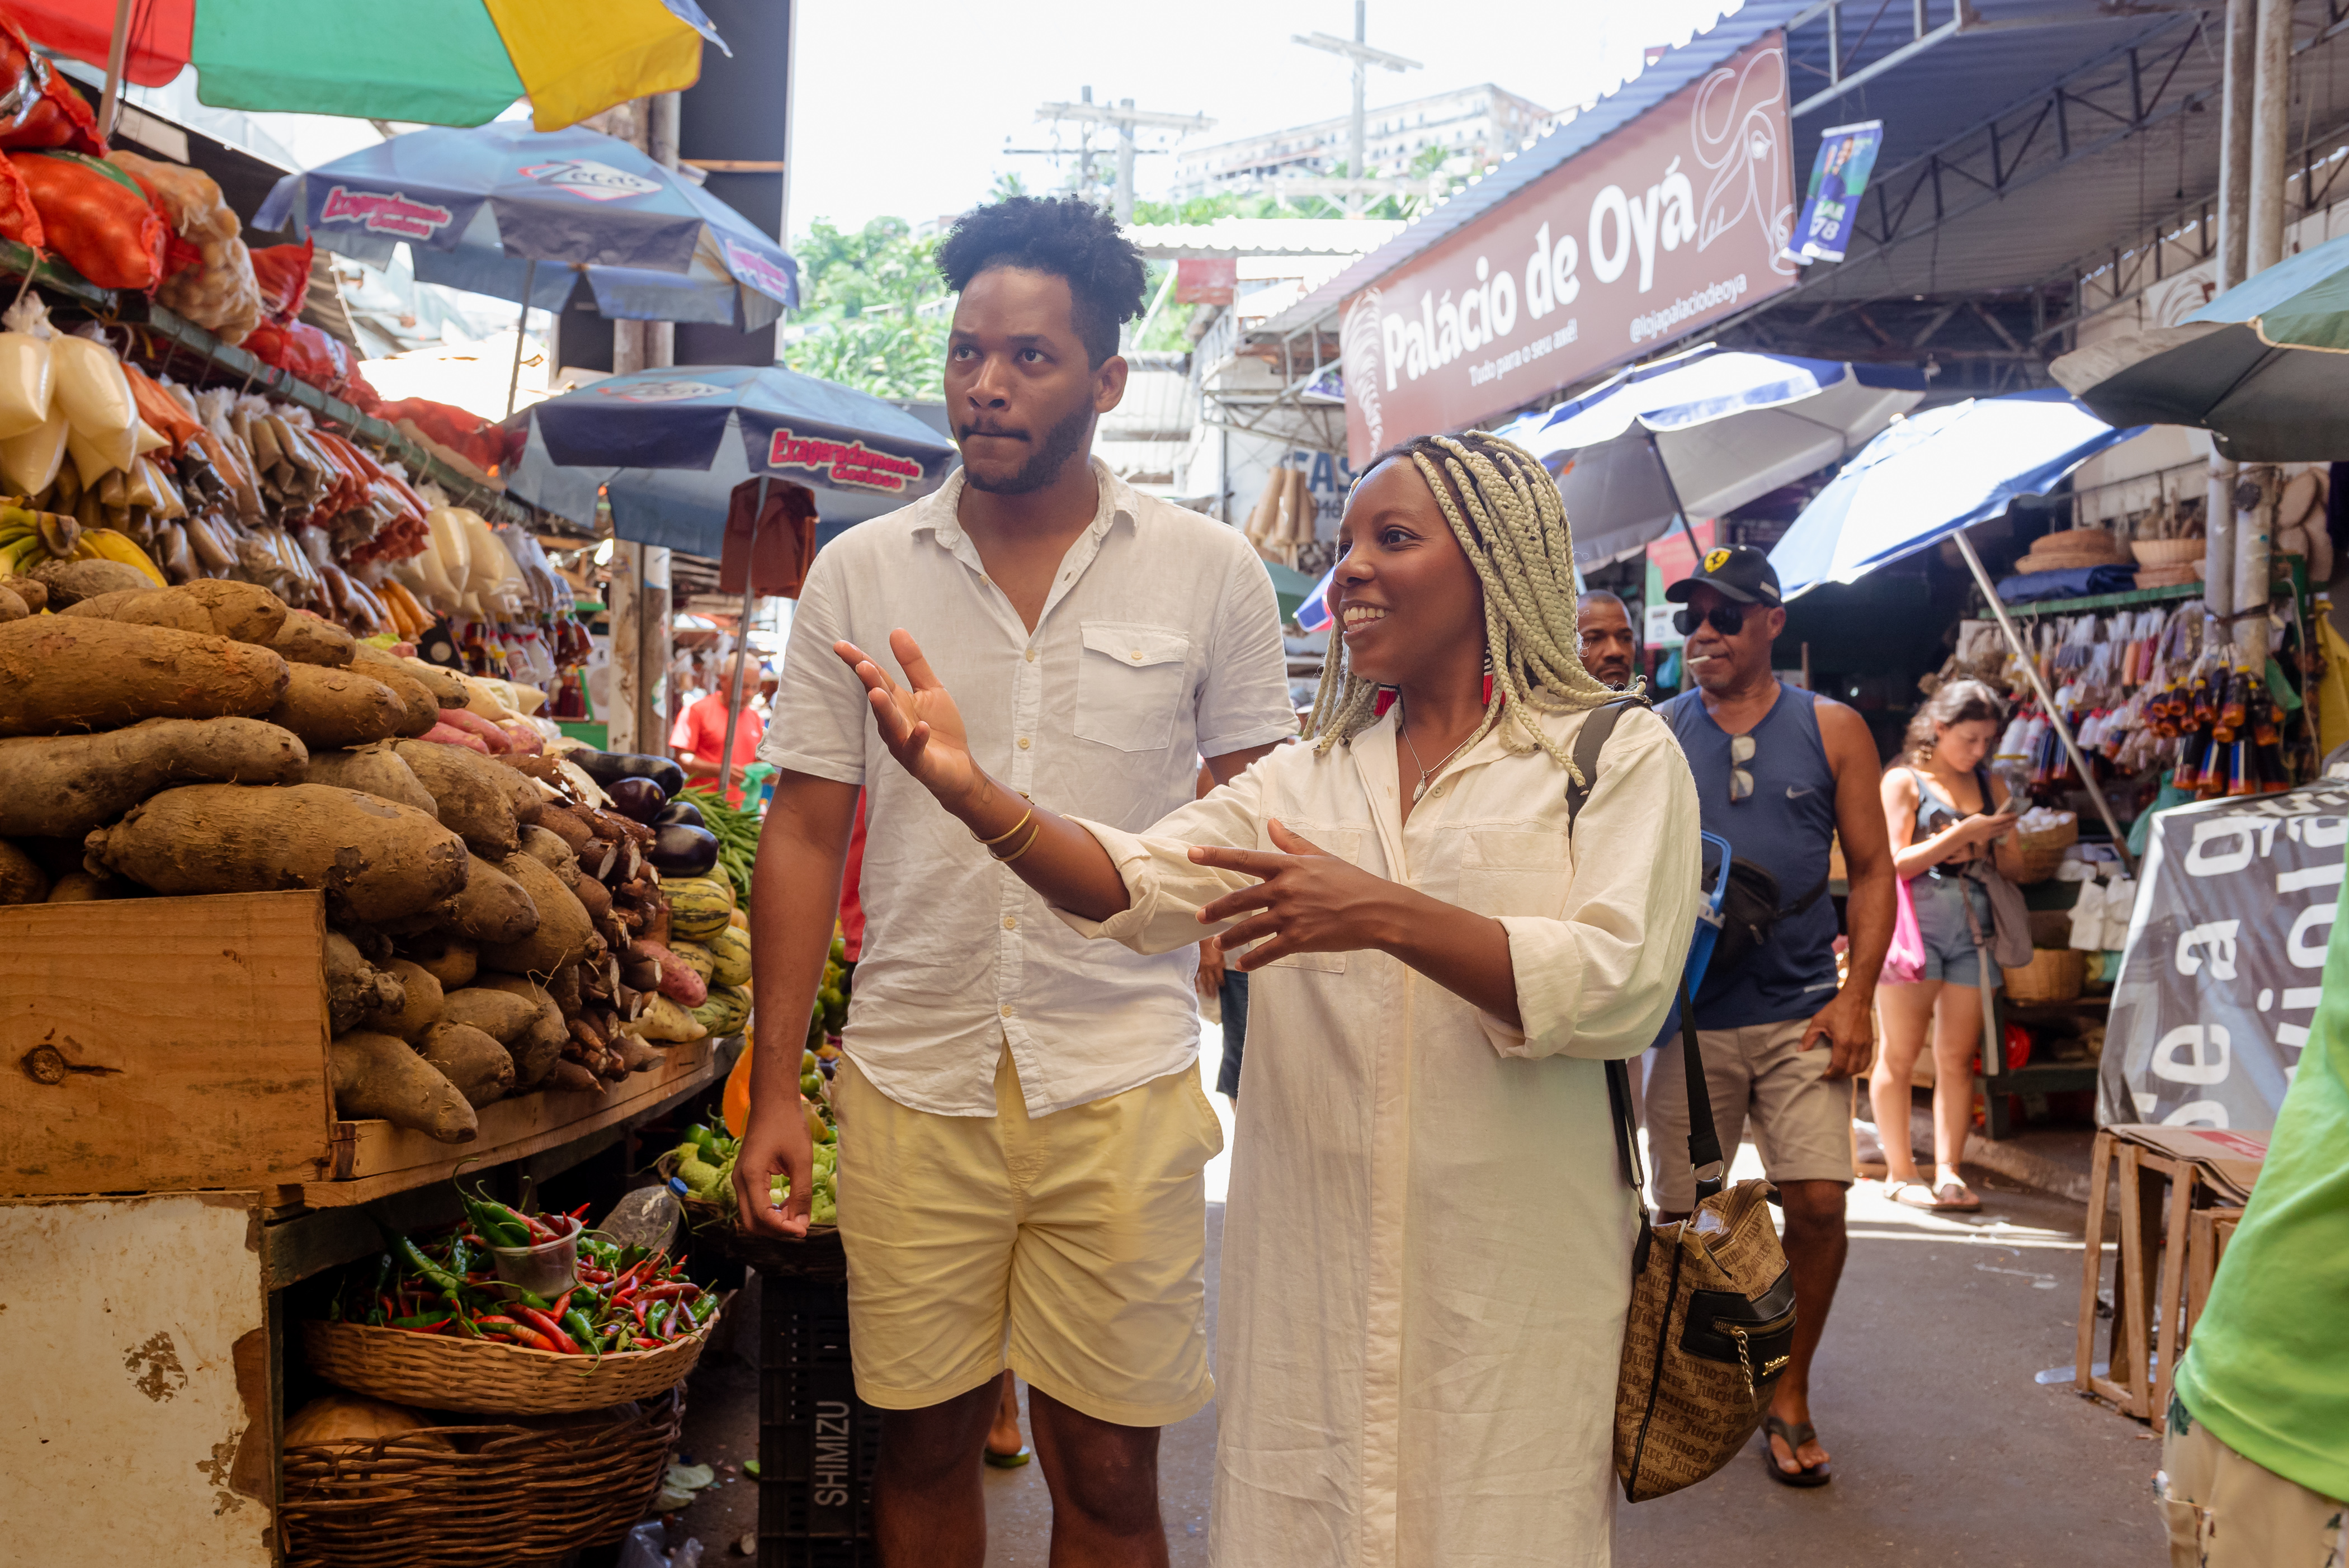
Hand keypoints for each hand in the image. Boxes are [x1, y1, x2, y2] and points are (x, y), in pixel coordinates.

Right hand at [732, 1098, 814, 1237]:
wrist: (773, 1102)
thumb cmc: (787, 1125)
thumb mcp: (801, 1160)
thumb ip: (801, 1193)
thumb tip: (803, 1224)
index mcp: (750, 1176)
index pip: (762, 1217)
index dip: (783, 1229)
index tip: (804, 1230)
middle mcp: (739, 1181)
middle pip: (752, 1222)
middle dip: (776, 1230)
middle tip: (801, 1227)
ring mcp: (740, 1179)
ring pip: (752, 1215)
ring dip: (773, 1222)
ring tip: (797, 1216)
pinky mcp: (746, 1176)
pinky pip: (754, 1203)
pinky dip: (770, 1211)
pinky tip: (789, 1205)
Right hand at [834, 631, 978, 810]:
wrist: (959, 767)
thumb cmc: (941, 728)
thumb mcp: (930, 689)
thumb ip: (913, 663)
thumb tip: (896, 630)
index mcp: (894, 702)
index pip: (875, 678)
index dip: (858, 661)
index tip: (839, 645)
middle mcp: (892, 722)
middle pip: (879, 698)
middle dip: (870, 682)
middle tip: (861, 664)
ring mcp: (903, 743)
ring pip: (891, 725)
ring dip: (884, 710)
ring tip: (877, 693)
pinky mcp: (920, 762)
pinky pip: (916, 750)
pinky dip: (917, 739)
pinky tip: (921, 727)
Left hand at [1188, 819, 1401, 969]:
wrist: (1377, 911)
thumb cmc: (1351, 881)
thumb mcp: (1321, 856)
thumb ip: (1292, 842)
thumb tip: (1272, 823)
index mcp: (1288, 866)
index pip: (1244, 858)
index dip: (1216, 856)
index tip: (1191, 854)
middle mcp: (1284, 890)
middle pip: (1240, 899)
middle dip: (1216, 909)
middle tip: (1199, 917)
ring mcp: (1290, 916)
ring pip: (1249, 928)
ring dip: (1230, 938)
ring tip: (1217, 945)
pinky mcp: (1299, 939)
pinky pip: (1267, 952)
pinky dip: (1252, 960)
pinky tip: (1241, 965)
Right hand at [1195, 935, 1225, 999]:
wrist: (1197, 935)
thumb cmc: (1209, 939)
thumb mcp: (1219, 948)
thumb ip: (1221, 957)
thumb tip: (1222, 964)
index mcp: (1217, 963)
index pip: (1220, 977)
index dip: (1221, 983)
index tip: (1222, 987)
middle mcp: (1209, 967)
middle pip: (1212, 982)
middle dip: (1213, 990)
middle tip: (1214, 997)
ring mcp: (1201, 968)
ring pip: (1204, 981)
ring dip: (1206, 990)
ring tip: (1208, 997)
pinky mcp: (1194, 966)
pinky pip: (1195, 977)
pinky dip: (1196, 984)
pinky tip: (1197, 990)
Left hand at [1799, 987, 1874, 1080]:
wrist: (1857, 998)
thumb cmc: (1837, 1008)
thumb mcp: (1818, 1021)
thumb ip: (1808, 1038)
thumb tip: (1800, 1051)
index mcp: (1843, 1041)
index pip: (1838, 1067)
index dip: (1830, 1074)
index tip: (1822, 1075)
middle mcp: (1857, 1046)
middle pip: (1849, 1071)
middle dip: (1838, 1076)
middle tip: (1828, 1075)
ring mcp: (1866, 1045)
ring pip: (1860, 1068)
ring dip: (1849, 1073)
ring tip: (1839, 1072)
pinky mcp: (1871, 1042)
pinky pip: (1867, 1061)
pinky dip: (1858, 1067)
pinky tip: (1850, 1066)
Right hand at [1960, 811, 2019, 846]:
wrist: (1963, 834)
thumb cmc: (1969, 823)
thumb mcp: (1979, 817)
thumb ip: (1988, 818)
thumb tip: (1994, 820)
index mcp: (1988, 822)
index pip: (2001, 819)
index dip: (2009, 816)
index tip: (2015, 814)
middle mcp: (1990, 829)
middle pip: (2003, 825)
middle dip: (2011, 822)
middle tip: (2017, 819)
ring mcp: (1989, 834)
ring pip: (2002, 831)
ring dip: (2008, 828)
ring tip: (2013, 825)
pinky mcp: (1987, 838)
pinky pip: (1997, 835)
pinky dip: (2002, 832)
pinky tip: (2006, 830)